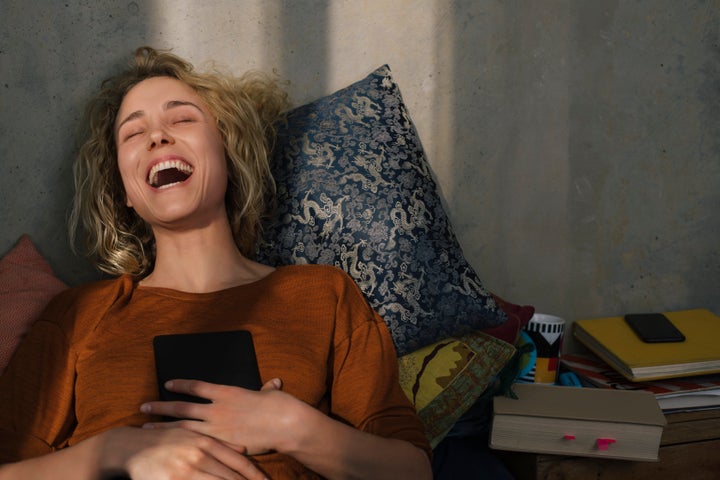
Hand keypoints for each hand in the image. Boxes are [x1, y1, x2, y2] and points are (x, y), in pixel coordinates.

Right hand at [99, 426, 266, 479]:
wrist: (131, 447)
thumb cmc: (166, 441)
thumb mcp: (194, 436)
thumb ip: (220, 443)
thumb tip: (244, 449)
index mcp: (207, 441)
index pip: (238, 461)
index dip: (254, 475)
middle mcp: (199, 454)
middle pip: (231, 477)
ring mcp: (186, 470)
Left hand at [141, 378, 300, 455]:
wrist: (285, 423)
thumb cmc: (280, 406)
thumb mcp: (271, 394)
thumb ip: (267, 390)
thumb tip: (273, 383)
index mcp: (227, 392)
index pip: (197, 386)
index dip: (181, 385)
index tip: (168, 384)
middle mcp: (217, 409)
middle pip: (181, 407)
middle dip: (161, 407)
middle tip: (144, 407)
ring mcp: (217, 428)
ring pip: (182, 427)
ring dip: (162, 427)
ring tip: (146, 428)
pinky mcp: (222, 445)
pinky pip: (195, 445)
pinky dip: (180, 446)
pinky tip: (169, 448)